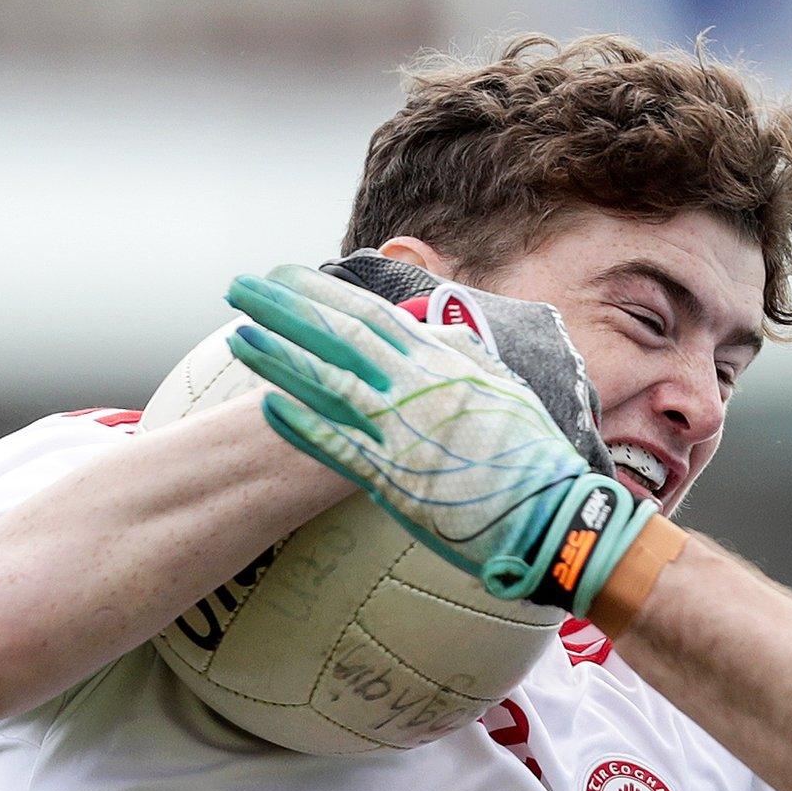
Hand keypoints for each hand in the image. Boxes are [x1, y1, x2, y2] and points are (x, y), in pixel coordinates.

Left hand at [224, 264, 655, 613]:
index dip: (324, 292)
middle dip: (285, 308)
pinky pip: (338, 448)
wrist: (553, 515)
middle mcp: (419, 388)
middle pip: (339, 337)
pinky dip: (301, 426)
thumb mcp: (504, 390)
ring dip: (278, 358)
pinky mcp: (397, 479)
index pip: (372, 315)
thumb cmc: (534, 457)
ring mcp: (405, 432)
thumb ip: (464, 358)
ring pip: (328, 384)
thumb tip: (435, 331)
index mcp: (445, 363)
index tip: (286, 274)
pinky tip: (265, 405)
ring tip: (238, 336)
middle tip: (240, 288)